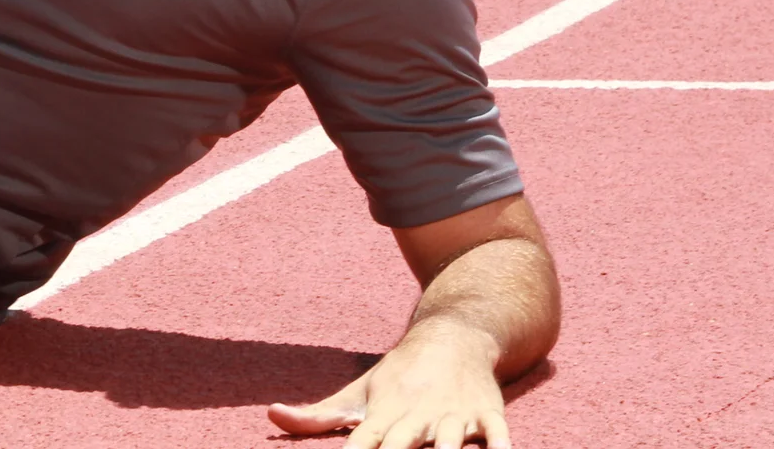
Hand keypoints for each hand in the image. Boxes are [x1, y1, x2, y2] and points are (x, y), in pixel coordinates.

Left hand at [269, 322, 512, 447]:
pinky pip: (498, 435)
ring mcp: (454, 417)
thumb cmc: (398, 376)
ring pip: (451, 444)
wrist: (451, 337)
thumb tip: (271, 416)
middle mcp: (417, 418)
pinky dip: (502, 448)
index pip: (363, 446)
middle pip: (404, 448)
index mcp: (384, 416)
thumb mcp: (358, 393)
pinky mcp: (488, 414)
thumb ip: (318, 415)